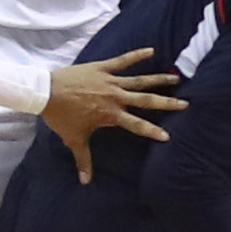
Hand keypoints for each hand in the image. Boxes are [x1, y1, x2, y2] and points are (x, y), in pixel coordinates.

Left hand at [41, 48, 187, 181]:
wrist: (46, 92)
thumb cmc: (61, 116)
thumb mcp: (73, 139)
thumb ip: (83, 160)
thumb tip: (85, 181)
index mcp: (110, 115)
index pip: (136, 125)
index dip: (152, 131)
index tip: (168, 137)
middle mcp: (115, 97)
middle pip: (145, 100)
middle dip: (166, 103)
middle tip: (185, 104)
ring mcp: (110, 81)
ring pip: (139, 80)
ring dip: (158, 79)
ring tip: (177, 78)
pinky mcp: (102, 67)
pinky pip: (122, 60)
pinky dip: (136, 55)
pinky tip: (151, 50)